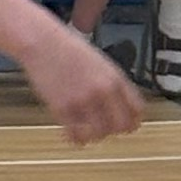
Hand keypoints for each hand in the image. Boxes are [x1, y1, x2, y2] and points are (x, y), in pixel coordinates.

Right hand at [27, 30, 143, 146]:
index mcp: (116, 78)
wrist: (43, 43)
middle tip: (104, 129)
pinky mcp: (63, 108)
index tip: (126, 125)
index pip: (137, 110)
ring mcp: (84, 100)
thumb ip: (113, 83)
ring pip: (100, 135)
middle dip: (113, 131)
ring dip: (94, 135)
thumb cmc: (69, 49)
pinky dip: (75, 138)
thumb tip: (121, 105)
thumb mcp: (100, 63)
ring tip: (86, 130)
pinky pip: (76, 135)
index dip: (132, 121)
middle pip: (121, 126)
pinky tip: (71, 132)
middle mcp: (103, 90)